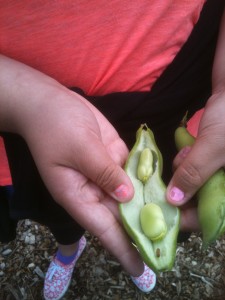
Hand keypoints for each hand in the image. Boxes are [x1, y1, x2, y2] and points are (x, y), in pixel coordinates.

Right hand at [0, 56, 143, 275]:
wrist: (50, 101)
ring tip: (170, 221)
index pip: (102, 228)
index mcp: (77, 195)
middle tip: (165, 243)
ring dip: (147, 205)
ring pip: (129, 195)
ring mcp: (106, 172)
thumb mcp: (79, 148)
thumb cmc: (55, 126)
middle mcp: (93, 189)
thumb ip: (104, 173)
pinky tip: (163, 187)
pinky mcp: (114, 157)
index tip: (141, 267)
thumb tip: (127, 196)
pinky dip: (146, 179)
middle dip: (140, 228)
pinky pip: (133, 171)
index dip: (122, 248)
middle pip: (119, 215)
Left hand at [166, 91, 224, 230]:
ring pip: (197, 186)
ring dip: (185, 172)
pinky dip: (188, 163)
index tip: (165, 212)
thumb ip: (193, 174)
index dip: (190, 218)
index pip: (214, 217)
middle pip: (204, 203)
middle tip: (171, 179)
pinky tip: (188, 149)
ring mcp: (223, 172)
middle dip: (185, 189)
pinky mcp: (215, 161)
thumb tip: (173, 201)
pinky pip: (197, 171)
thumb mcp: (213, 147)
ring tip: (187, 154)